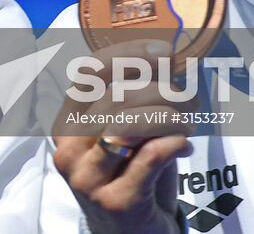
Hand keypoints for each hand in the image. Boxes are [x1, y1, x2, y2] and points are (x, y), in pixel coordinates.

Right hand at [51, 40, 193, 233]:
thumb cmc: (133, 179)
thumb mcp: (128, 137)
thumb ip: (140, 104)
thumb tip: (177, 62)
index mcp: (66, 126)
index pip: (88, 74)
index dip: (127, 55)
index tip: (163, 51)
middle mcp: (68, 151)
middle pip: (112, 96)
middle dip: (159, 88)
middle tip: (187, 95)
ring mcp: (87, 179)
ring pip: (127, 125)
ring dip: (168, 116)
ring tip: (188, 122)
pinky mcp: (116, 202)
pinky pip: (149, 157)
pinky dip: (173, 143)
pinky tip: (184, 145)